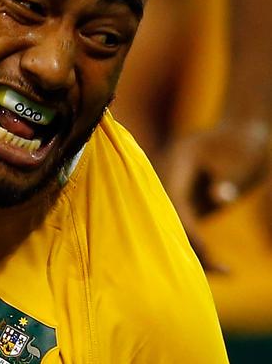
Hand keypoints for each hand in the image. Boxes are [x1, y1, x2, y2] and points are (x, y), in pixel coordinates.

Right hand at [160, 119, 269, 270]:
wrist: (242, 137)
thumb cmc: (242, 146)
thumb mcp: (240, 160)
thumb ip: (227, 179)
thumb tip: (217, 199)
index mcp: (176, 161)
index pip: (174, 198)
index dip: (186, 225)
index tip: (205, 250)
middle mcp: (168, 177)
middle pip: (166, 216)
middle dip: (185, 244)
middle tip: (215, 269)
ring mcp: (174, 191)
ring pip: (172, 226)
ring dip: (192, 250)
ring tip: (222, 272)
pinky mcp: (183, 203)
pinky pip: (184, 227)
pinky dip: (198, 247)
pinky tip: (222, 267)